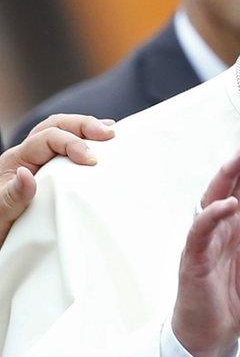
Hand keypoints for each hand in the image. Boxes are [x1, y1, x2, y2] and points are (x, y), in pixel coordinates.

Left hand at [0, 114, 114, 245]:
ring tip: (112, 133)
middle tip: (109, 135)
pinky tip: (105, 142)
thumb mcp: (2, 212)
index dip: (72, 143)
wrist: (2, 232)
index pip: (47, 138)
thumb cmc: (1, 222)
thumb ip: (13, 195)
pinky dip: (89, 139)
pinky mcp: (53, 166)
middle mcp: (29, 153)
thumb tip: (26, 174)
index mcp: (17, 159)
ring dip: (88, 128)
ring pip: (65, 129)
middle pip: (57, 125)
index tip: (92, 161)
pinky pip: (70, 142)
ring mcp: (42, 158)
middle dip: (84, 125)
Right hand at [172, 133, 239, 356]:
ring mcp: (204, 243)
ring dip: (226, 178)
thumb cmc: (230, 302)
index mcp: (235, 229)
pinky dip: (212, 216)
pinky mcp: (193, 260)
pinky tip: (228, 203)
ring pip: (212, 202)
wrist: (213, 336)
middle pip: (229, 187)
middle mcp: (218, 230)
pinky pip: (200, 233)